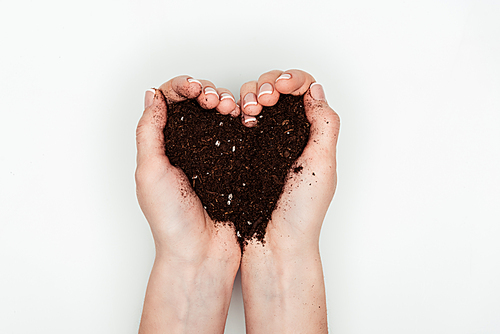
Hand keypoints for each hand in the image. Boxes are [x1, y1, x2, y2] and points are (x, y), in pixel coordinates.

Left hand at [136, 76, 240, 332]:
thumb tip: (153, 94)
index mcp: (162, 145)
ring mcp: (211, 154)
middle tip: (213, 101)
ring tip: (230, 109)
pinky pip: (236, 132)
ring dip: (224, 101)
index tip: (194, 90)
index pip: (168, 102)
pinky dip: (240, 119)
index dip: (181, 88)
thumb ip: (149, 131)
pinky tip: (243, 118)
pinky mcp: (233, 163)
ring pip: (218, 113)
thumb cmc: (171, 221)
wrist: (201, 253)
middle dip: (205, 91)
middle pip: (195, 103)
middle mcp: (186, 146)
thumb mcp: (150, 172)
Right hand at [239, 69, 339, 333]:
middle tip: (263, 101)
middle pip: (277, 89)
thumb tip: (315, 89)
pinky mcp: (243, 151)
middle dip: (268, 84)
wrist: (273, 245)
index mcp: (311, 135)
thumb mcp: (322, 166)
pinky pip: (238, 120)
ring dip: (251, 95)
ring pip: (255, 100)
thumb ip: (324, 125)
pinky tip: (239, 118)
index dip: (292, 80)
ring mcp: (264, 141)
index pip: (304, 91)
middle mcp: (288, 134)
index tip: (281, 88)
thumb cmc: (300, 214)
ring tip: (250, 112)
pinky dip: (238, 111)